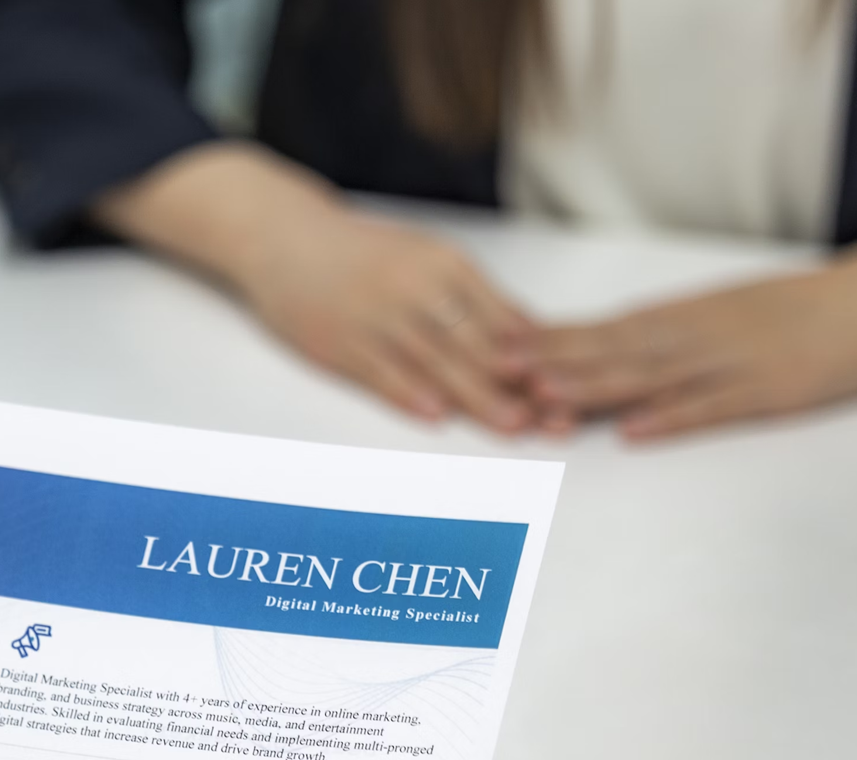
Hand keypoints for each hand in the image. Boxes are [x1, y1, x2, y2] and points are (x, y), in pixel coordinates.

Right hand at [99, 142, 539, 431]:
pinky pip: (379, 370)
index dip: (541, 357)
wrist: (283, 237)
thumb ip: (476, 300)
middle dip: (520, 384)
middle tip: (556, 417)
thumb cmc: (367, 256)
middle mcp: (415, 286)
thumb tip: (534, 339)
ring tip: (512, 426)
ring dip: (477, 395)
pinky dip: (408, 392)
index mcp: (445, 264)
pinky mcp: (339, 341)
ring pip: (435, 361)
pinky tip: (435, 415)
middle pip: (477, 342)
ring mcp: (375, 314)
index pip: (504, 317)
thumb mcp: (426, 260)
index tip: (573, 387)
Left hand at [522, 219, 856, 439]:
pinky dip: (673, 418)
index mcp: (692, 315)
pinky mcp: (774, 390)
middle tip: (492, 373)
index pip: (607, 329)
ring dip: (596, 388)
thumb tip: (633, 357)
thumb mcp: (743, 314)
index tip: (494, 348)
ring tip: (544, 398)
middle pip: (615, 350)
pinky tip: (636, 431)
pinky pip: (715, 407)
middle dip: (551, 364)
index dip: (549, 341)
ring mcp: (737, 361)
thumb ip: (688, 335)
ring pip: (653, 375)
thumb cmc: (816, 312)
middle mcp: (703, 333)